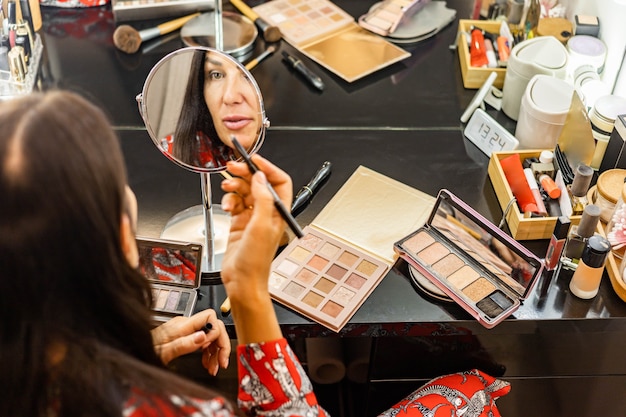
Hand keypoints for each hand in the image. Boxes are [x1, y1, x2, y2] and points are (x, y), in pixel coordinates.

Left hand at [151, 309, 229, 374]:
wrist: (133, 351)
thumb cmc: (145, 351)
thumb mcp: (163, 353)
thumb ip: (183, 344)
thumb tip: (203, 336)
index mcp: (181, 326)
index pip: (210, 317)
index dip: (217, 333)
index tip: (214, 349)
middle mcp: (185, 324)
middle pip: (214, 326)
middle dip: (221, 345)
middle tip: (221, 363)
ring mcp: (185, 328)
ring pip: (210, 335)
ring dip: (215, 351)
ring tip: (213, 367)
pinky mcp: (184, 334)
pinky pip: (203, 339)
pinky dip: (208, 351)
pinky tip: (206, 362)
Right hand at [220, 155, 291, 301]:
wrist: (242, 281)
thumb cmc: (256, 261)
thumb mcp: (261, 226)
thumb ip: (261, 199)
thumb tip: (260, 178)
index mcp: (278, 212)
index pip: (279, 182)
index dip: (268, 168)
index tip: (254, 160)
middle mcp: (267, 213)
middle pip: (258, 183)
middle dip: (246, 173)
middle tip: (233, 167)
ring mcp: (252, 217)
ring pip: (244, 191)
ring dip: (235, 186)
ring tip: (227, 186)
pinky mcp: (239, 223)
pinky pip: (234, 203)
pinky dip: (229, 200)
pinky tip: (226, 205)